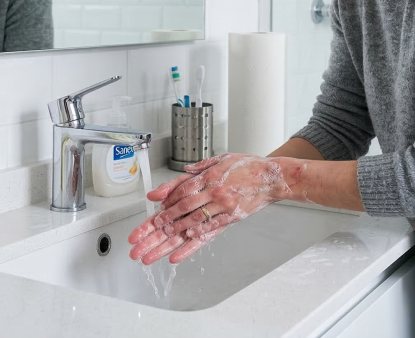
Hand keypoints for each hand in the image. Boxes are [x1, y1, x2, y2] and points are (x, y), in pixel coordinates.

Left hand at [127, 153, 291, 264]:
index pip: (180, 192)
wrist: (272, 177)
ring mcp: (222, 207)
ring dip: (168, 241)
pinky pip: (207, 233)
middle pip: (179, 211)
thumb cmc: (246, 167)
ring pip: (190, 225)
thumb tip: (179, 176)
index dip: (163, 205)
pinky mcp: (231, 218)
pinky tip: (176, 255)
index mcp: (209, 176)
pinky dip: (191, 244)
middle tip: (141, 239)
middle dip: (157, 227)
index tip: (150, 217)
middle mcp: (214, 192)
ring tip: (152, 252)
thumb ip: (196, 170)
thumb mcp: (219, 160)